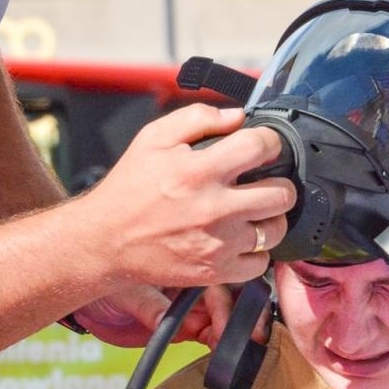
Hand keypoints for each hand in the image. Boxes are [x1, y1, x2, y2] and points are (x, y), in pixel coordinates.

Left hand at [66, 282, 272, 349]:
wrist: (87, 299)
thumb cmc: (103, 281)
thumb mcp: (124, 291)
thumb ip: (147, 304)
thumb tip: (163, 318)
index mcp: (182, 258)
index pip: (217, 273)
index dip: (226, 297)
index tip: (229, 318)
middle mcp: (191, 278)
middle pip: (230, 292)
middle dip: (243, 313)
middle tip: (251, 334)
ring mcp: (191, 302)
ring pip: (226, 313)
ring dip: (235, 329)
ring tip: (237, 344)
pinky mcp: (186, 326)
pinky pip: (211, 333)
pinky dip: (220, 342)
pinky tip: (223, 349)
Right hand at [70, 104, 292, 289]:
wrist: (106, 241)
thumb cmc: (129, 189)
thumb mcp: (153, 138)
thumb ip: (197, 118)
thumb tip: (236, 116)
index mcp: (200, 170)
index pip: (261, 147)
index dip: (270, 142)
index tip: (264, 146)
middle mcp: (215, 208)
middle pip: (282, 194)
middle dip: (280, 182)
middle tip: (265, 182)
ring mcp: (218, 244)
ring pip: (276, 230)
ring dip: (271, 218)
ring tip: (255, 211)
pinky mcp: (216, 271)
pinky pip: (260, 263)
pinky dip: (256, 252)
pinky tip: (240, 240)